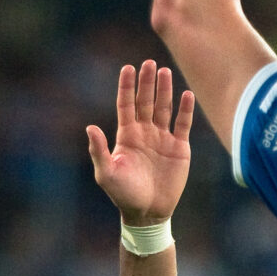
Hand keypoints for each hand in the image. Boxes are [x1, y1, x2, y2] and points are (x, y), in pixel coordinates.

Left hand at [87, 60, 196, 225]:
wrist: (148, 212)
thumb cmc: (124, 194)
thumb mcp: (106, 173)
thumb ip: (98, 150)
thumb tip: (89, 127)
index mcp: (126, 135)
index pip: (126, 104)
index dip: (126, 87)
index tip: (127, 68)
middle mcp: (144, 132)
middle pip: (145, 102)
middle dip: (147, 83)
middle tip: (149, 63)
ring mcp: (162, 138)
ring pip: (164, 108)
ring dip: (165, 91)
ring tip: (165, 72)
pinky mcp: (179, 147)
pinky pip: (183, 124)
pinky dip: (185, 110)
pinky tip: (186, 94)